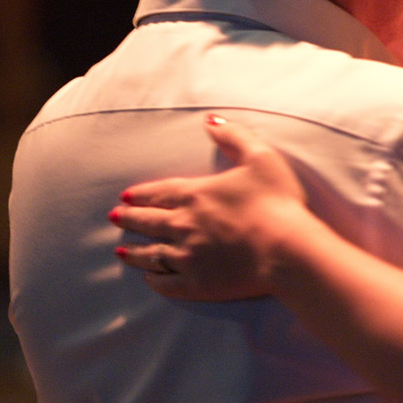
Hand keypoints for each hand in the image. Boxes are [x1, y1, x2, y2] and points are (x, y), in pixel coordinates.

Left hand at [110, 115, 314, 300]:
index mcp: (196, 195)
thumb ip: (234, 135)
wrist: (287, 249)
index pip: (159, 192)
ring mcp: (188, 257)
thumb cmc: (278, 202)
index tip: (125, 196)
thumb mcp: (261, 157)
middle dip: (129, 219)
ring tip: (121, 251)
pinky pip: (166, 283)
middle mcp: (184, 225)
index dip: (141, 194)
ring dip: (134, 252)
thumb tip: (210, 119)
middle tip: (115, 218)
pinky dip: (153, 280)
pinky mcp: (197, 283)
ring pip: (150, 254)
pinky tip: (149, 278)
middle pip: (148, 221)